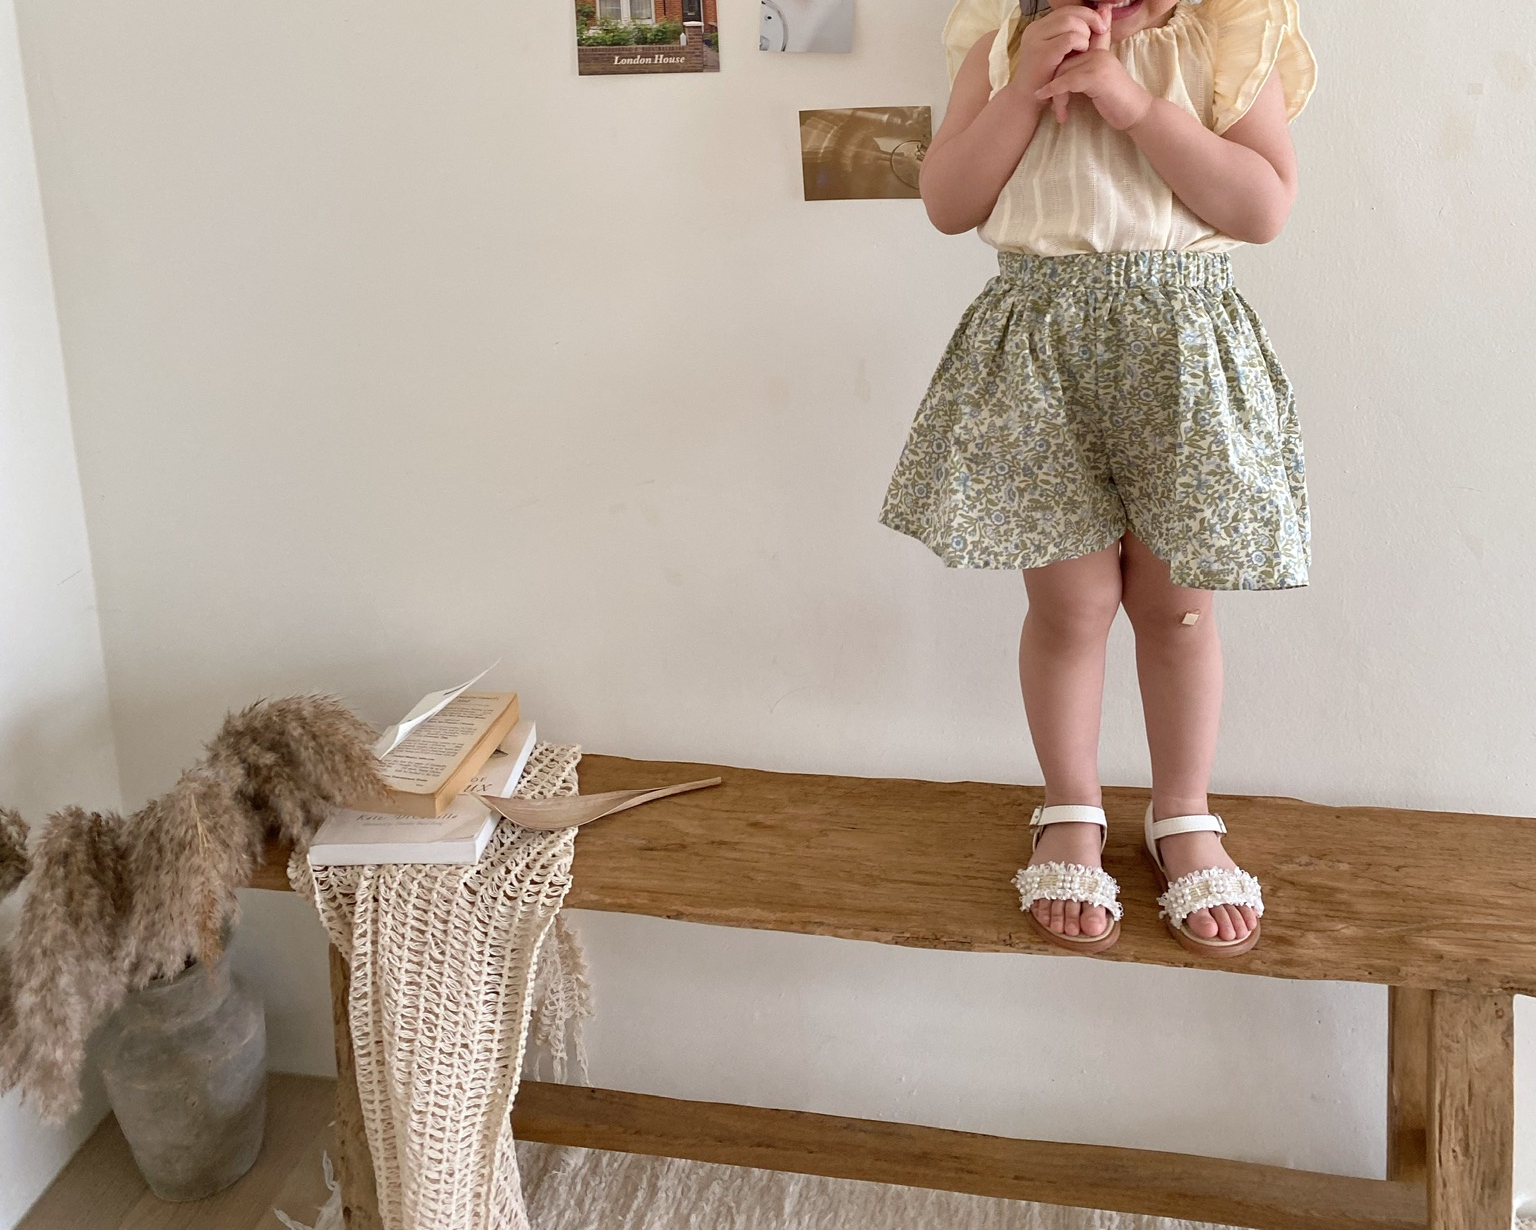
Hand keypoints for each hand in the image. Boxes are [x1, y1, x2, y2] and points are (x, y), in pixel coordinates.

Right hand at [1009, 3, 1111, 99]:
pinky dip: (1080, 43)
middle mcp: (1035, 29)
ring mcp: (1036, 39)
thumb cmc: (1048, 79)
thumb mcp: (1066, 52)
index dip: (1086, 13)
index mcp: (1039, 27)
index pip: (1067, 10)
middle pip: (1069, 12)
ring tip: (1086, 47)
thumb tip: (1104, 8)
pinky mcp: (1042, 52)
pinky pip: (1069, 38)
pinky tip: (1082, 52)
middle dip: (1090, 19)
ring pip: (1070, 22)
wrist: (1028, 101)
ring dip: (1085, 33)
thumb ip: (1084, 31)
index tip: (1100, 25)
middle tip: (1102, 30)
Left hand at [1036, 47, 1154, 129]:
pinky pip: (1068, 82)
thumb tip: (1058, 79)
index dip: (1055, 76)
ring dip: (1056, 97)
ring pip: (1062, 74)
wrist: (1137, 112)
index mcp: (1097, 51)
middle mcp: (1097, 52)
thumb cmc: (1115, 101)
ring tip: (1060, 113)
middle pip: (1061, 65)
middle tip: (1054, 108)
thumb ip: (1080, 75)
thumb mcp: (1095, 83)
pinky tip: (1054, 107)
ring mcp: (1098, 63)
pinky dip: (1056, 93)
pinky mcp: (1096, 77)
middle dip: (1053, 88)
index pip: (1067, 56)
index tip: (1049, 93)